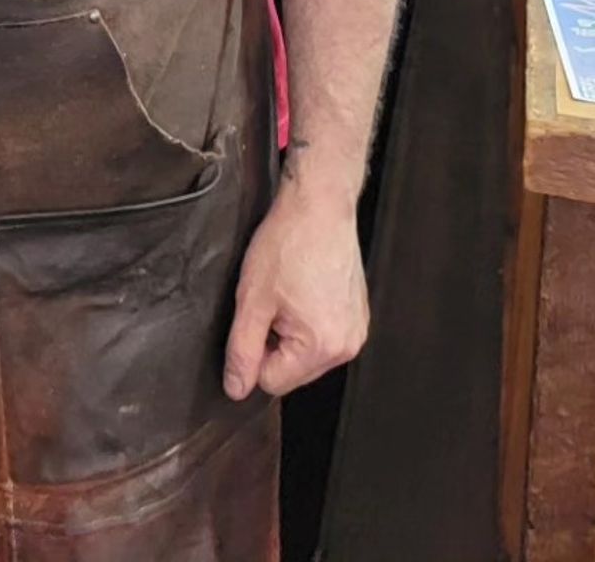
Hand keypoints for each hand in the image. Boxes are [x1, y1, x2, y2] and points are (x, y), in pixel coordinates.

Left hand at [222, 183, 368, 399]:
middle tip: (270, 301)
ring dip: (289, 332)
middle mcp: (347, 346)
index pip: (272, 382)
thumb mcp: (252, 299)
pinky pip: (323, 336)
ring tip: (287, 292)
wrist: (319, 204)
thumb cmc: (288, 243)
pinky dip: (307, 320)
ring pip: (307, 354)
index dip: (252, 353)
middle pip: (292, 371)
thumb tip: (236, 389)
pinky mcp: (358, 316)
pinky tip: (302, 289)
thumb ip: (242, 349)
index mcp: (322, 347)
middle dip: (273, 343)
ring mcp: (357, 331)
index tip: (253, 317)